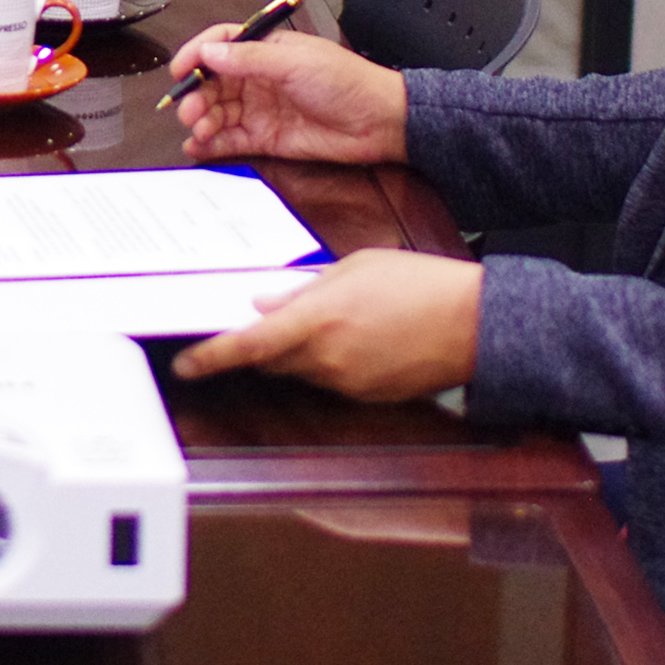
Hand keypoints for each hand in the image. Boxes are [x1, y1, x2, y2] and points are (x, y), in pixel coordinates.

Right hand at [168, 24, 407, 164]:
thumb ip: (249, 59)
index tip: (180, 69)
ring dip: (201, 119)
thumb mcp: (296, 62)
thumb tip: (210, 53)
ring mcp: (260, 108)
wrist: (380, 122)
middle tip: (189, 108)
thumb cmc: (349, 82)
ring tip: (197, 127)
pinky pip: (229, 139)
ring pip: (217, 111)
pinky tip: (198, 146)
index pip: (220, 45)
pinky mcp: (265, 137)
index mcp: (266, 50)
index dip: (196, 55)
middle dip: (196, 94)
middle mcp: (258, 78)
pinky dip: (210, 143)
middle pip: (213, 82)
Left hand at [170, 248, 481, 400]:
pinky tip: (359, 336)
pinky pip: (331, 380)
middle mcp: (328, 359)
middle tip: (274, 315)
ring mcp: (348, 383)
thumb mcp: (356, 267)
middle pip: (269, 360)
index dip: (212, 356)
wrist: (477, 324)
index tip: (187, 363)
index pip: (249, 345)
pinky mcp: (368, 396)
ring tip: (337, 317)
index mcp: (319, 320)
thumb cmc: (422, 285)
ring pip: (300, 370)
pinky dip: (329, 361)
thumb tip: (266, 303)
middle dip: (263, 342)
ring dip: (300, 349)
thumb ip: (305, 288)